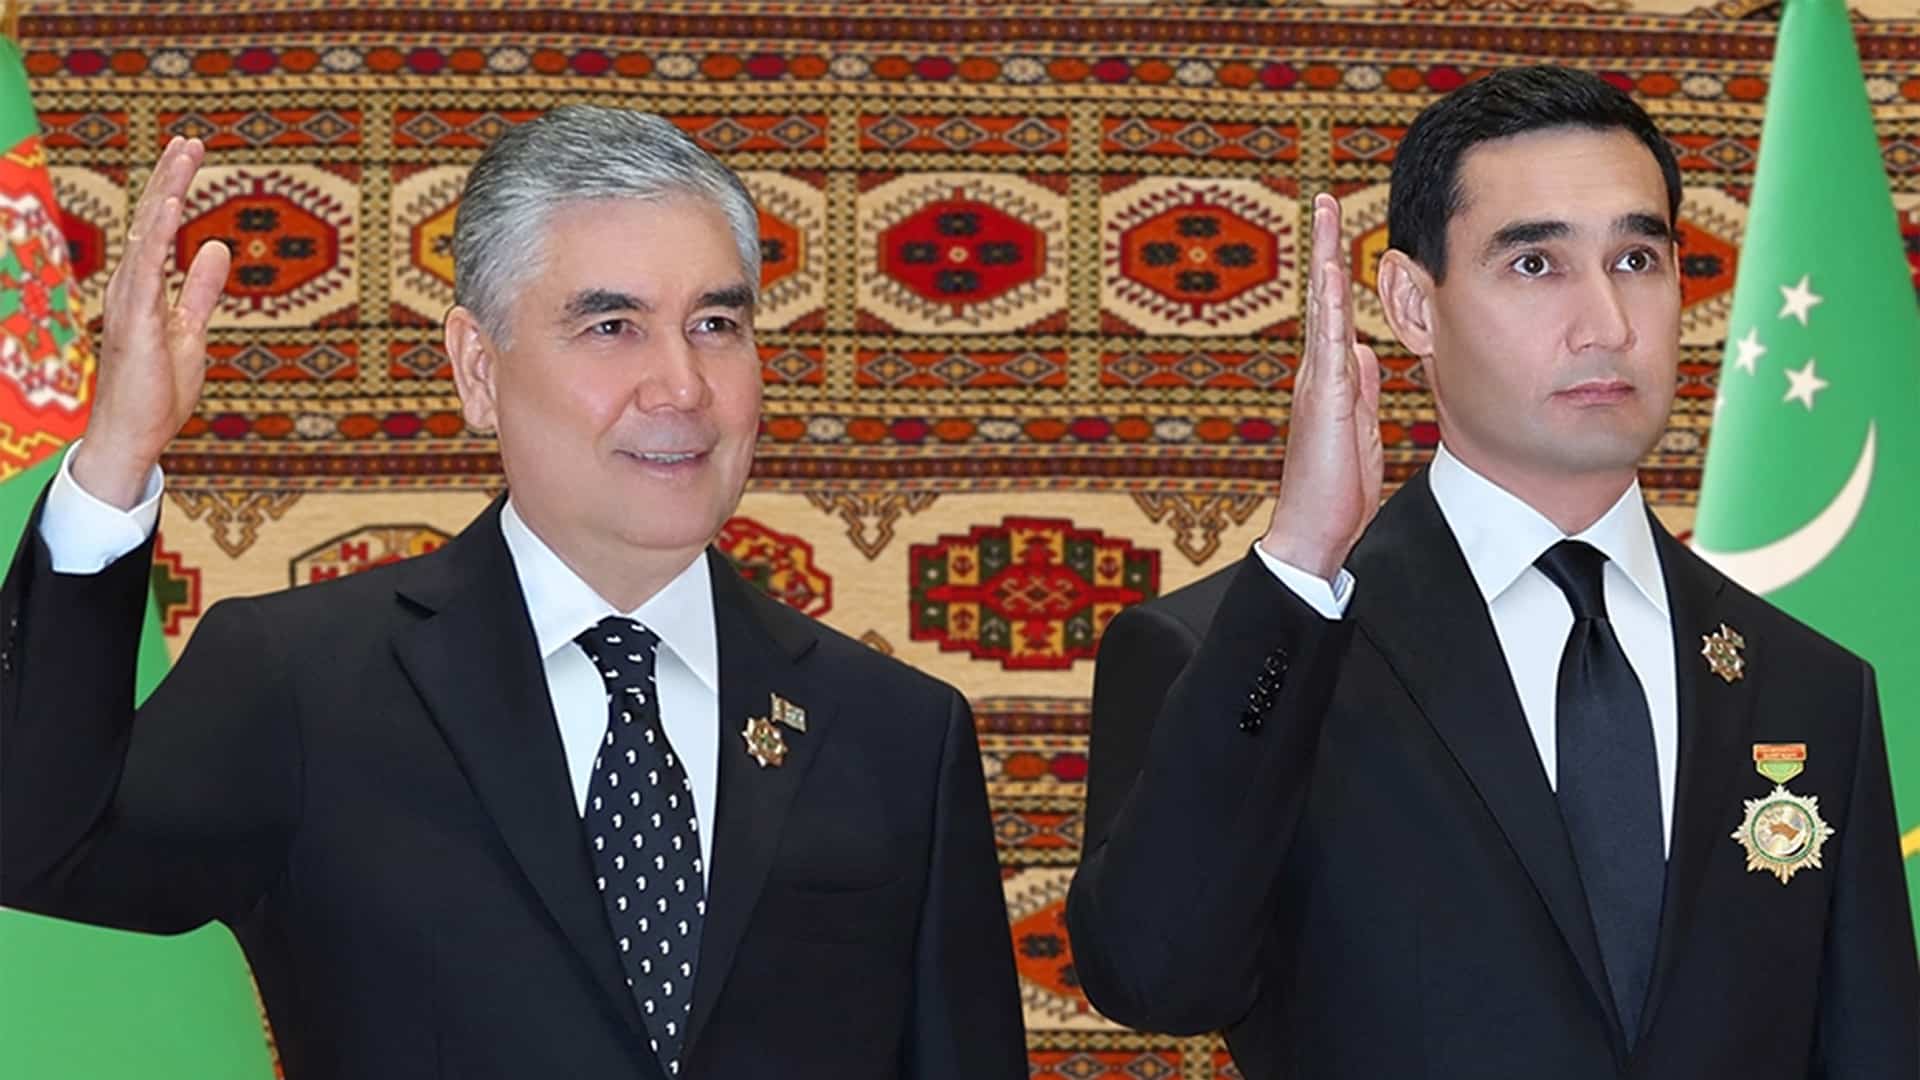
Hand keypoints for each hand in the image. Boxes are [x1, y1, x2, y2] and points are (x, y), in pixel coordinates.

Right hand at [71, 136, 229, 508]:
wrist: (133, 435)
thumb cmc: (158, 390)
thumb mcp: (192, 330)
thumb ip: (201, 290)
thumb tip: (215, 247)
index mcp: (144, 288)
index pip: (159, 228)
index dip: (173, 188)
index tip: (189, 154)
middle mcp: (130, 286)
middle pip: (151, 220)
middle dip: (171, 178)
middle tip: (190, 139)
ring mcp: (129, 301)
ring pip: (147, 234)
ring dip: (167, 193)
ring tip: (184, 156)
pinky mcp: (136, 321)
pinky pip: (146, 268)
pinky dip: (158, 235)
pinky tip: (171, 206)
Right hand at [1260, 193, 1382, 579]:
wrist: (1314, 529)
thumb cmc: (1337, 488)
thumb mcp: (1361, 429)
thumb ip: (1361, 388)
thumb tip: (1364, 354)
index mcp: (1331, 378)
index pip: (1335, 313)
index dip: (1337, 271)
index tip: (1339, 234)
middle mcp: (1318, 371)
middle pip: (1322, 296)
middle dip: (1323, 247)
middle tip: (1323, 201)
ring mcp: (1317, 380)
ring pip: (1322, 306)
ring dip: (1322, 258)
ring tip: (1323, 214)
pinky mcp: (1323, 395)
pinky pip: (1326, 338)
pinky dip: (1327, 302)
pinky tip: (1329, 270)